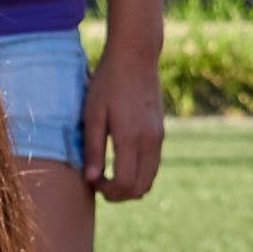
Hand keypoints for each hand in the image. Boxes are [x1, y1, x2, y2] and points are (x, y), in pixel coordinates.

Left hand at [84, 42, 168, 205]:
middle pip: (141, 187)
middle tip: (99, 183)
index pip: (126, 183)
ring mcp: (159, 137)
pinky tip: (121, 162)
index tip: (92, 179)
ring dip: (131, 186)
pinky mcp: (161, 132)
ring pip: (150, 179)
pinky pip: (154, 165)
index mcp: (131, 137)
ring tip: (109, 174)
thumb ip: (92, 147)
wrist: (136, 56)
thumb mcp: (92, 113)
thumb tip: (91, 178)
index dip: (108, 190)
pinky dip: (139, 173)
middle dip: (120, 194)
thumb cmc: (108, 82)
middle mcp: (150, 141)